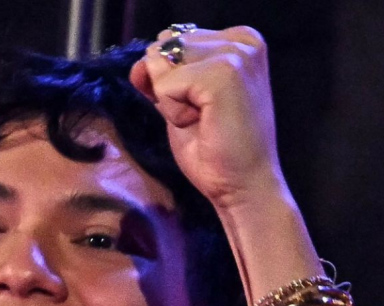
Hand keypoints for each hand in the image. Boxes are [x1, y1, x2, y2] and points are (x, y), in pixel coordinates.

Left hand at [129, 27, 284, 211]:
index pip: (172, 41)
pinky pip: (166, 85)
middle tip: (203, 117)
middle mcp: (241, 40)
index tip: (203, 108)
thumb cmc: (217, 150)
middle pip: (166, 47)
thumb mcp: (181, 101)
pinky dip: (173, 112)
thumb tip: (140, 62)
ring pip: (163, 63)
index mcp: (238, 41)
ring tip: (203, 120)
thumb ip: (162, 75)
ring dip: (171, 99)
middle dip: (170, 87)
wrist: (243, 187)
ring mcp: (236, 54)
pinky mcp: (224, 73)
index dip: (171, 79)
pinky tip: (202, 124)